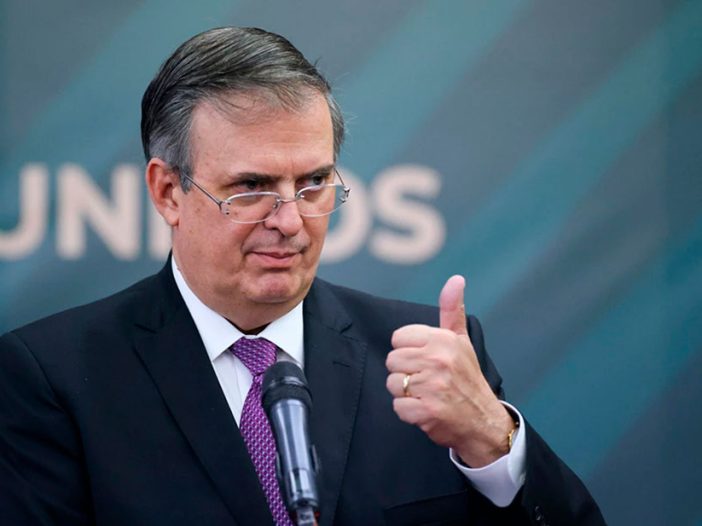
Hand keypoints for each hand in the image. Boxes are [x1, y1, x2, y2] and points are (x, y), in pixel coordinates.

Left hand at [385, 275, 513, 466]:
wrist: (483, 421)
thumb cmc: (467, 378)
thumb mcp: (461, 340)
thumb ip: (452, 309)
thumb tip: (456, 279)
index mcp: (443, 340)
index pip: (398, 338)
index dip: (408, 350)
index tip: (425, 359)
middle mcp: (438, 360)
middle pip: (392, 360)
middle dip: (405, 372)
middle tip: (426, 379)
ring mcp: (432, 386)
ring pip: (393, 383)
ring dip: (405, 393)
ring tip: (426, 393)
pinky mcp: (426, 411)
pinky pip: (397, 407)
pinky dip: (408, 412)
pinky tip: (425, 409)